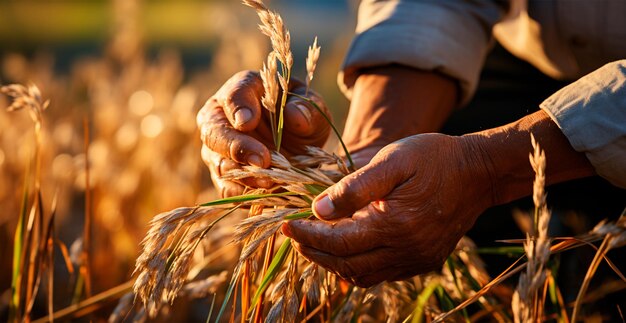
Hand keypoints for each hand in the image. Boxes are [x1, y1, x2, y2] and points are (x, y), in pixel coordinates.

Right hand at [197, 71, 330, 196]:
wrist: (301, 148)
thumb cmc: (303, 118)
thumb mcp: (313, 109)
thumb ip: (307, 108)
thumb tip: (294, 116)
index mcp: (244, 90)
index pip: (232, 95)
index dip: (237, 108)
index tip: (247, 122)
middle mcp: (221, 118)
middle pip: (213, 132)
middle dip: (236, 147)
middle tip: (261, 159)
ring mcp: (217, 150)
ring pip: (219, 164)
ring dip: (244, 175)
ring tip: (271, 181)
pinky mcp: (224, 177)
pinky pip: (227, 189)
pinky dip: (246, 194)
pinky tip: (267, 193)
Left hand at [282, 134, 494, 286]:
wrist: (479, 171)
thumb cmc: (433, 157)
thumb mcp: (392, 160)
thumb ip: (355, 187)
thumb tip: (318, 209)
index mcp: (395, 224)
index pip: (338, 241)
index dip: (308, 236)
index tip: (286, 225)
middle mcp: (406, 250)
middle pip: (347, 264)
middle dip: (315, 252)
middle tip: (294, 237)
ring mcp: (417, 259)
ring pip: (363, 275)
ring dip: (334, 263)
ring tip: (314, 245)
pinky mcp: (425, 261)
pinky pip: (383, 274)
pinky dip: (358, 267)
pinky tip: (347, 251)